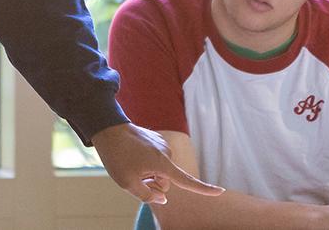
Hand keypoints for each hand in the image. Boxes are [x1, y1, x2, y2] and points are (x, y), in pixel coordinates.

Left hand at [91, 122, 224, 204]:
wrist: (108, 128)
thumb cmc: (117, 157)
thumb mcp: (127, 184)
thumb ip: (147, 196)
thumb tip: (163, 199)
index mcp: (163, 164)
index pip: (186, 182)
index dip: (204, 189)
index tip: (220, 192)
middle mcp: (167, 154)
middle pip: (166, 182)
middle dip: (153, 184)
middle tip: (134, 176)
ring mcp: (162, 145)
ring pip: (160, 171)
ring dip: (148, 173)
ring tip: (131, 163)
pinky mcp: (157, 140)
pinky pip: (156, 160)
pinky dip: (147, 163)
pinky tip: (133, 155)